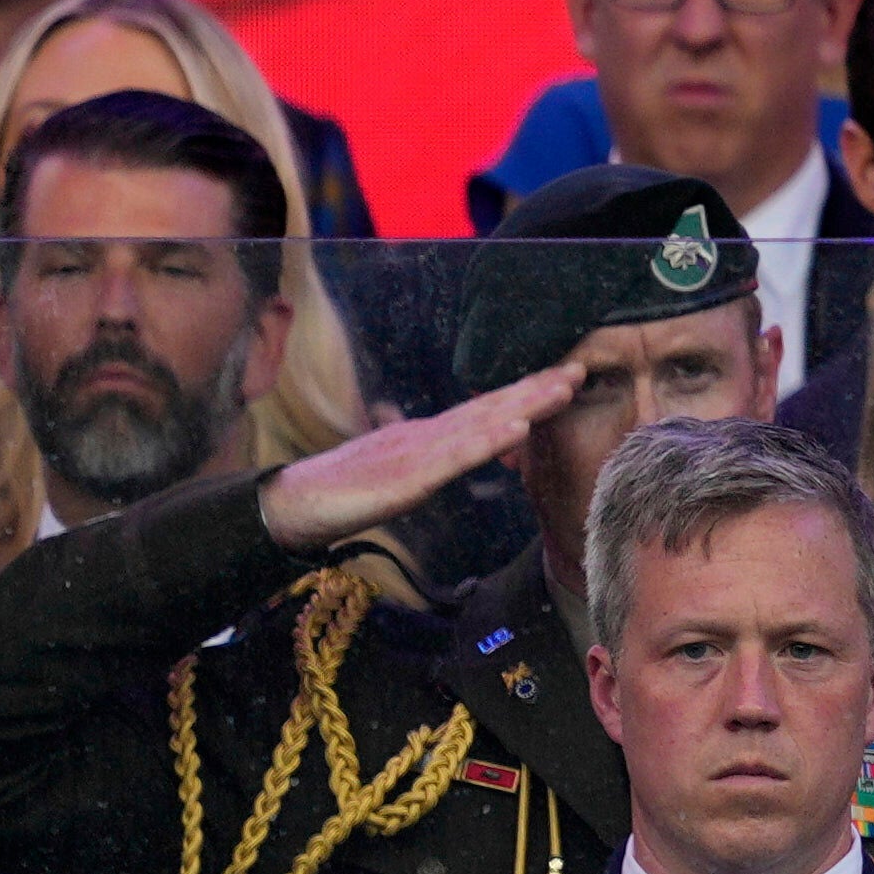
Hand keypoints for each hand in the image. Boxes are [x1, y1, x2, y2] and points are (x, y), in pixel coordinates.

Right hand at [251, 358, 569, 552]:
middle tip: (583, 366)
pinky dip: (488, 440)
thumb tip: (443, 456)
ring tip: (564, 387)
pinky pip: (454, 458)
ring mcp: (418, 453)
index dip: (524, 394)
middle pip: (490, 408)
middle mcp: (427, 436)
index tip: (564, 377)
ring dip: (525, 404)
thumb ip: (422, 463)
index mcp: (426, 438)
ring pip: (480, 424)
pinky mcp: (407, 478)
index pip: (484, 411)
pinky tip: (517, 427)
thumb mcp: (394, 475)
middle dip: (537, 389)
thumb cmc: (339, 492)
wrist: (290, 507)